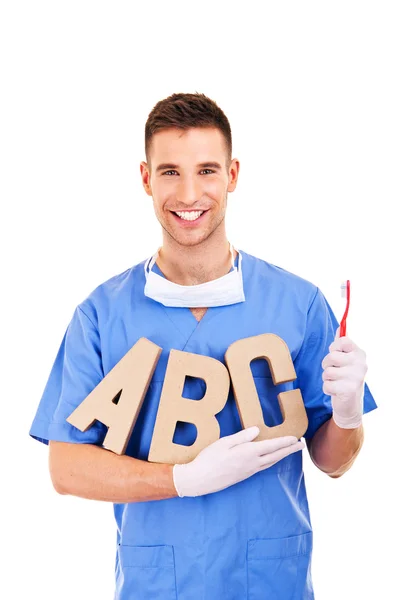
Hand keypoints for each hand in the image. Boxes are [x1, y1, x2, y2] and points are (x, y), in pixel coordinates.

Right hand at [172, 427, 303, 497]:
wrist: (200, 480)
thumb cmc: (209, 458)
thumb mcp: (224, 443)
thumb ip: (242, 437)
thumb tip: (257, 430)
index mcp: (248, 453)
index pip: (272, 446)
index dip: (285, 442)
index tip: (296, 438)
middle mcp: (252, 463)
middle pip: (276, 455)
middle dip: (289, 450)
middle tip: (301, 445)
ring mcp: (249, 471)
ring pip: (270, 462)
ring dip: (282, 456)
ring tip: (290, 450)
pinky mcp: (244, 476)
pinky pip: (263, 467)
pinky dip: (272, 461)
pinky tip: (271, 458)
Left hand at [321, 327, 367, 428]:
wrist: (351, 404)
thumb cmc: (345, 377)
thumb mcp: (345, 360)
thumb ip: (341, 344)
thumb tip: (339, 327)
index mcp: (359, 353)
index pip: (342, 340)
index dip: (334, 348)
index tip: (338, 355)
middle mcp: (360, 364)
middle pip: (331, 356)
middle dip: (327, 365)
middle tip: (335, 372)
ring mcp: (356, 377)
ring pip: (327, 371)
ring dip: (327, 378)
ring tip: (336, 382)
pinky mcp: (348, 390)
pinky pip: (326, 384)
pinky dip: (327, 389)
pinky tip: (336, 391)